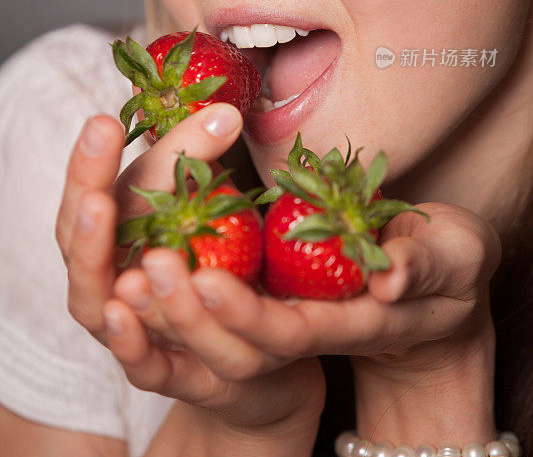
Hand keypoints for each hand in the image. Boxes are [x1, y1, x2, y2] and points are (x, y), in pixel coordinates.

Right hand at [55, 106, 324, 449]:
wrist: (239, 329)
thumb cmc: (203, 249)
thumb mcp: (194, 196)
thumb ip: (196, 156)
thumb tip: (227, 111)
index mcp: (109, 231)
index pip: (88, 192)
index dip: (89, 162)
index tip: (104, 122)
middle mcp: (104, 277)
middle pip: (81, 242)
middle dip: (86, 196)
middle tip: (94, 165)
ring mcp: (122, 325)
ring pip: (94, 299)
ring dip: (95, 256)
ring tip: (101, 211)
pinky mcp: (159, 368)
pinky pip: (135, 360)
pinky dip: (125, 338)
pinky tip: (124, 309)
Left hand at [123, 202, 499, 441]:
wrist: (440, 285)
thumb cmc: (452, 266)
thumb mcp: (450, 262)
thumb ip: (423, 264)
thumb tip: (391, 277)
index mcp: (351, 322)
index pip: (290, 333)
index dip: (247, 315)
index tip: (207, 281)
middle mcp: (311, 329)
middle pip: (239, 341)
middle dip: (191, 310)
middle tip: (149, 264)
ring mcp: (290, 316)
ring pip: (219, 331)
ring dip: (171, 305)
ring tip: (131, 266)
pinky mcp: (278, 295)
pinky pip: (219, 306)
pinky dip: (178, 294)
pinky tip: (142, 264)